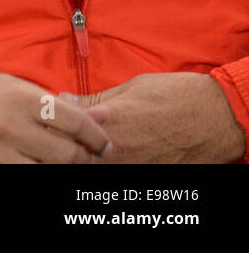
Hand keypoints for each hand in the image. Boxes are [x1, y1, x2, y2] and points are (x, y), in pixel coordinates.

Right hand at [0, 69, 110, 162]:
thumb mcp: (13, 85)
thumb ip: (53, 102)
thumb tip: (98, 116)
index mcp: (19, 99)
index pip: (74, 122)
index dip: (97, 136)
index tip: (103, 144)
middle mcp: (9, 126)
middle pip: (67, 154)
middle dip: (86, 159)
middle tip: (89, 158)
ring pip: (48, 172)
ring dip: (61, 169)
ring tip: (64, 163)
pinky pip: (22, 178)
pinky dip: (36, 173)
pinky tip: (38, 166)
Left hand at [67, 72, 245, 162]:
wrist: (219, 119)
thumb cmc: (177, 97)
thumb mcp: (131, 88)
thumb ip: (94, 99)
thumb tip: (65, 99)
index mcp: (105, 121)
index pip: (60, 128)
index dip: (50, 125)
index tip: (46, 121)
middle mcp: (114, 149)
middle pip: (70, 155)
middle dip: (61, 145)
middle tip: (58, 138)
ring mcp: (129, 168)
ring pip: (89, 170)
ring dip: (80, 160)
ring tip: (79, 149)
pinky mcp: (144, 179)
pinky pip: (115, 176)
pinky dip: (104, 168)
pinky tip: (104, 160)